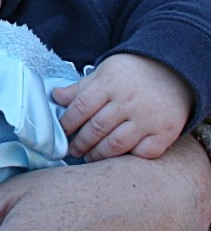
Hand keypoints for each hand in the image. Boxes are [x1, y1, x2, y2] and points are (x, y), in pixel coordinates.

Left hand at [53, 53, 191, 159]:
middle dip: (80, 142)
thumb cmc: (131, 73)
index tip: (61, 132)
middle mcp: (129, 100)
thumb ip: (80, 87)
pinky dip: (128, 158)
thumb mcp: (104, 72)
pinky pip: (144, 152)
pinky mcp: (166, 132)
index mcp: (110, 82)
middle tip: (72, 150)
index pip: (81, 106)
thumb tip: (55, 96)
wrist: (174, 72)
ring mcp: (149, 118)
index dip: (67, 122)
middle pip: (97, 127)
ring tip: (89, 156)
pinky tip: (116, 159)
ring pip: (117, 143)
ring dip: (98, 154)